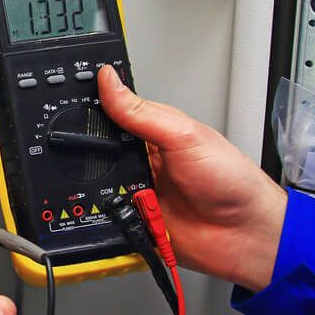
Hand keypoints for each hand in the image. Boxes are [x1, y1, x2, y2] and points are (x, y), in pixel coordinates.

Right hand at [98, 65, 286, 290]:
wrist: (244, 234)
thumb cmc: (231, 180)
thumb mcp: (184, 135)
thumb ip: (142, 112)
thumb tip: (109, 80)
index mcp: (153, 130)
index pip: (111, 113)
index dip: (92, 108)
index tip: (70, 103)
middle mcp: (141, 159)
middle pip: (96, 150)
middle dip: (91, 153)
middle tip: (100, 153)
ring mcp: (135, 189)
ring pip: (93, 183)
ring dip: (99, 185)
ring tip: (121, 184)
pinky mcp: (130, 218)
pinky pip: (102, 214)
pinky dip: (103, 213)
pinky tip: (116, 207)